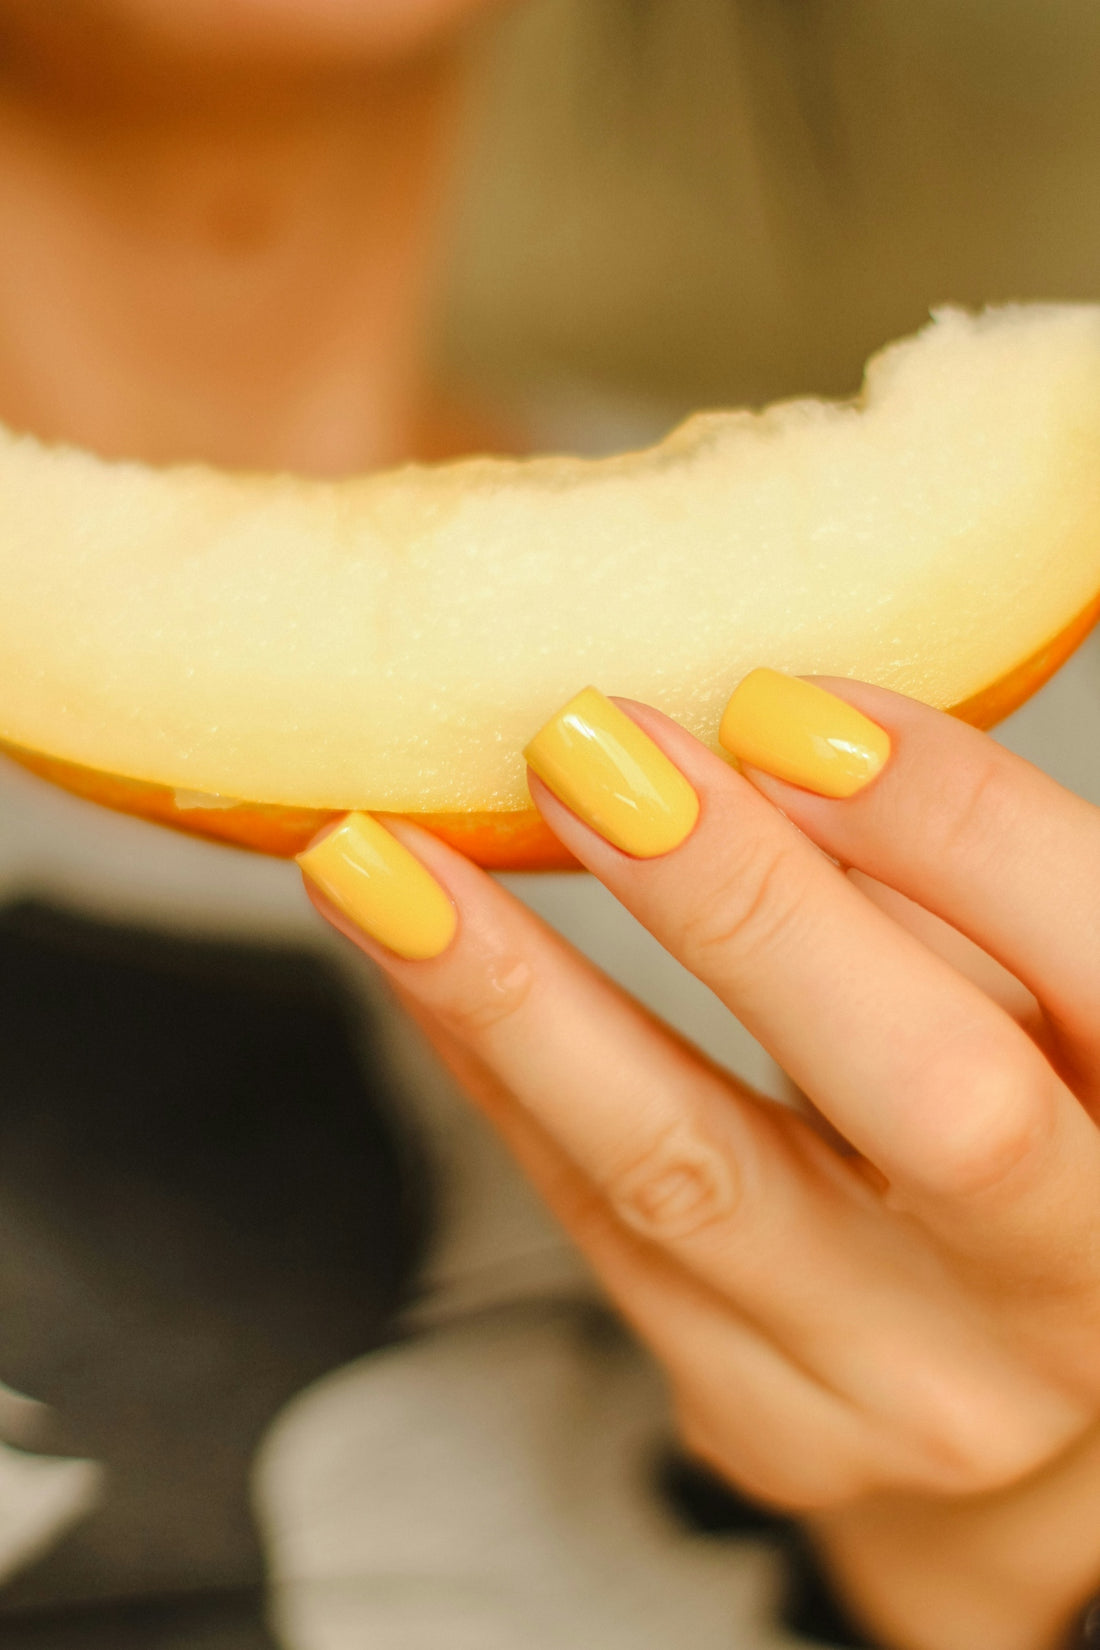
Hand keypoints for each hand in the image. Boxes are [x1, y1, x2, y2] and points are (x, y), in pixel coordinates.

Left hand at [297, 671, 1099, 1649]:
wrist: (1036, 1390)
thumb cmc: (1052, 1126)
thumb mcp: (1050, 998)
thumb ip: (952, 890)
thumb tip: (763, 725)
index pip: (1093, 952)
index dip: (943, 814)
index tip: (775, 698)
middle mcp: (1076, 1291)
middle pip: (925, 1096)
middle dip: (742, 902)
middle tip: (583, 745)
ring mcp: (916, 1386)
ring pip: (692, 1180)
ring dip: (516, 999)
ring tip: (375, 862)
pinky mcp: (772, 1422)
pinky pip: (600, 1228)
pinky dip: (498, 1074)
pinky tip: (414, 960)